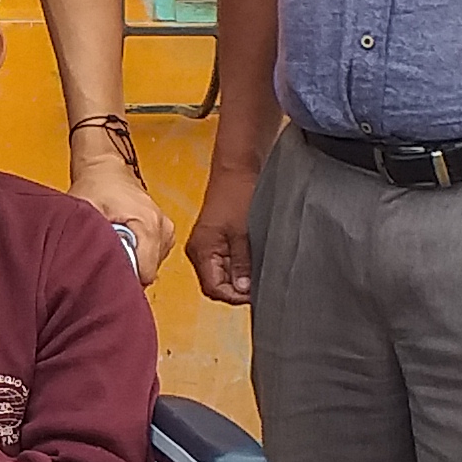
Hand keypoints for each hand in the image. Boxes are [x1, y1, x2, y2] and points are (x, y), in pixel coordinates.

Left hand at [68, 144, 173, 281]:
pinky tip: (122, 244)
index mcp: (148, 225)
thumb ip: (90, 240)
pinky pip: (152, 256)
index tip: (106, 273)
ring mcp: (165, 231)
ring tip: (112, 247)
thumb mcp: (85, 212)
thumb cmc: (95, 186)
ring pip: (150, 266)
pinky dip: (137, 255)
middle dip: (126, 271)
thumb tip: (88, 267)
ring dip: (132, 262)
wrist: (105, 166)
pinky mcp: (164, 232)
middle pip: (147, 272)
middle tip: (104, 258)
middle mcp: (162, 229)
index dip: (123, 278)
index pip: (144, 273)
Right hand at [185, 161, 258, 305]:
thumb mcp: (243, 232)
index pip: (213, 288)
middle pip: (217, 283)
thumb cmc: (236, 191)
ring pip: (224, 273)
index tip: (255, 294)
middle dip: (238, 287)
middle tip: (261, 285)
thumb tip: (242, 289)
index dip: (234, 295)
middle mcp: (201, 250)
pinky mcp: (220, 238)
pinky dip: (243, 264)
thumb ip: (241, 263)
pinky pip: (229, 261)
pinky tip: (256, 260)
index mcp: (200, 250)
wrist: (238, 166)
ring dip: (241, 275)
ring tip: (260, 271)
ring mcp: (210, 244)